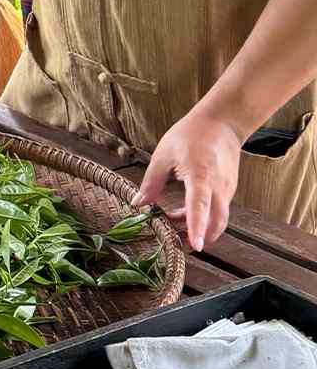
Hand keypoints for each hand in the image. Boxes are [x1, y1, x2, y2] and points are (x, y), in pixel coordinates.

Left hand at [134, 107, 242, 251]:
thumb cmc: (190, 135)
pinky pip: (218, 209)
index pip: (200, 207)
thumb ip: (151, 182)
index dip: (197, 228)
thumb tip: (139, 204)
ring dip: (200, 228)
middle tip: (177, 244)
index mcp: (201, 176)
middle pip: (216, 221)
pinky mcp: (229, 189)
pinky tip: (182, 213)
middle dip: (200, 237)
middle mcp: (219, 187)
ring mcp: (227, 189)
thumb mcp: (163, 155)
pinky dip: (203, 217)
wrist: (221, 123)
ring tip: (174, 228)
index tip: (195, 246)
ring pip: (218, 218)